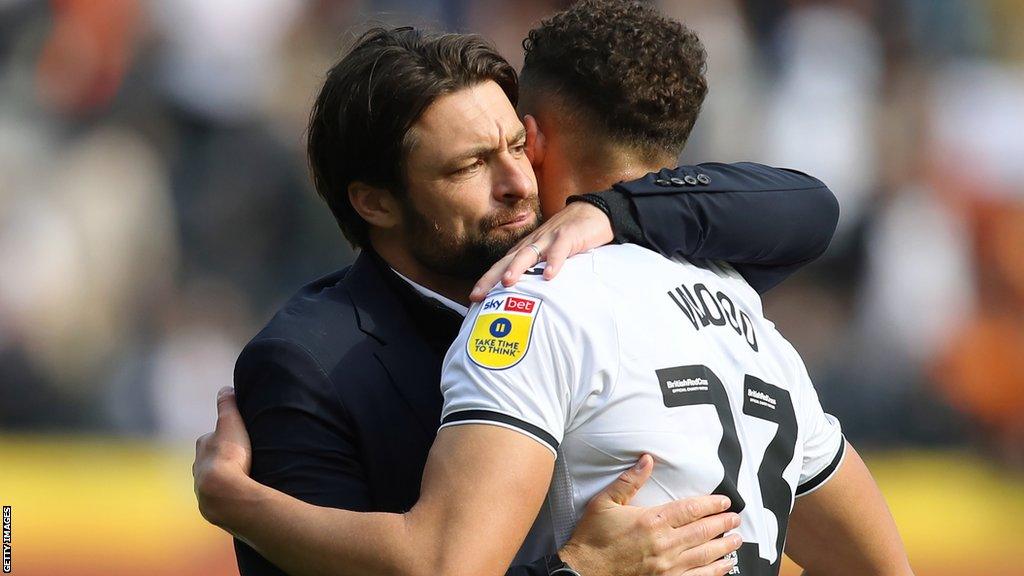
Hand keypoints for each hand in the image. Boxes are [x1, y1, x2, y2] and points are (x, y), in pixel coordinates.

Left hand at [193, 386, 252, 528]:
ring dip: (225, 480)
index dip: (225, 436)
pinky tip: (239, 498)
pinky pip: (221, 499)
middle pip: (209, 460)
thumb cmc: (229, 457)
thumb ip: (227, 405)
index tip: (237, 438)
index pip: (211, 438)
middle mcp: (197, 468)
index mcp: (202, 447)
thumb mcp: (230, 424)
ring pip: (213, 481)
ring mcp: (202, 489)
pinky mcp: (211, 508)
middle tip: (242, 459)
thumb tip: (225, 388)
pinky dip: (229, 496)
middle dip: (222, 459)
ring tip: (243, 481)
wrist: (225, 495)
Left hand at [470, 201, 613, 300]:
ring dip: (516, 268)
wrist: (593, 212)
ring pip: (528, 253)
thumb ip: (538, 272)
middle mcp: (533, 243)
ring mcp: (549, 238)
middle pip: (507, 260)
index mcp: (526, 249)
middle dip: (491, 277)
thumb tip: (526, 298)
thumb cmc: (568, 238)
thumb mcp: (549, 255)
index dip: (486, 281)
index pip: (501, 266)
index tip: (473, 298)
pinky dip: (554, 262)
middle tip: (478, 294)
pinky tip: (549, 276)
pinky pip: (559, 250)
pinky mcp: (568, 236)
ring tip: (507, 282)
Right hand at [558, 455, 741, 575]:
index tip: (724, 502)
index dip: (711, 504)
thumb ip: (629, 481)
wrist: (583, 572)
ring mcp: (667, 566)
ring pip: (705, 555)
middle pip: (703, 531)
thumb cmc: (593, 538)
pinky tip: (724, 566)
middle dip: (723, 524)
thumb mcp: (605, 502)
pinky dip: (714, 571)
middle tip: (736, 519)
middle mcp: (664, 543)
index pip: (691, 509)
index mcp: (652, 521)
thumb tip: (646, 461)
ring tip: (736, 540)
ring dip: (724, 547)